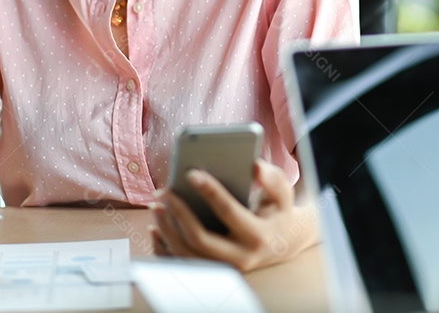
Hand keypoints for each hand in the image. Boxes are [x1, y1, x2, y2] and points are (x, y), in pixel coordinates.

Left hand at [150, 159, 318, 271]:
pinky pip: (181, 265)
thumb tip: (254, 166)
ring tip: (157, 206)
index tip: (191, 173)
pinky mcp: (212, 272)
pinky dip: (165, 248)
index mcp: (258, 235)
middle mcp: (241, 258)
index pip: (228, 212)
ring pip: (187, 255)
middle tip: (163, 192)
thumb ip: (272, 178)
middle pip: (201, 239)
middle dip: (179, 213)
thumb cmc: (277, 210)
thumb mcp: (283, 192)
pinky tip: (155, 228)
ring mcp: (225, 268)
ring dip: (167, 230)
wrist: (283, 242)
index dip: (209, 191)